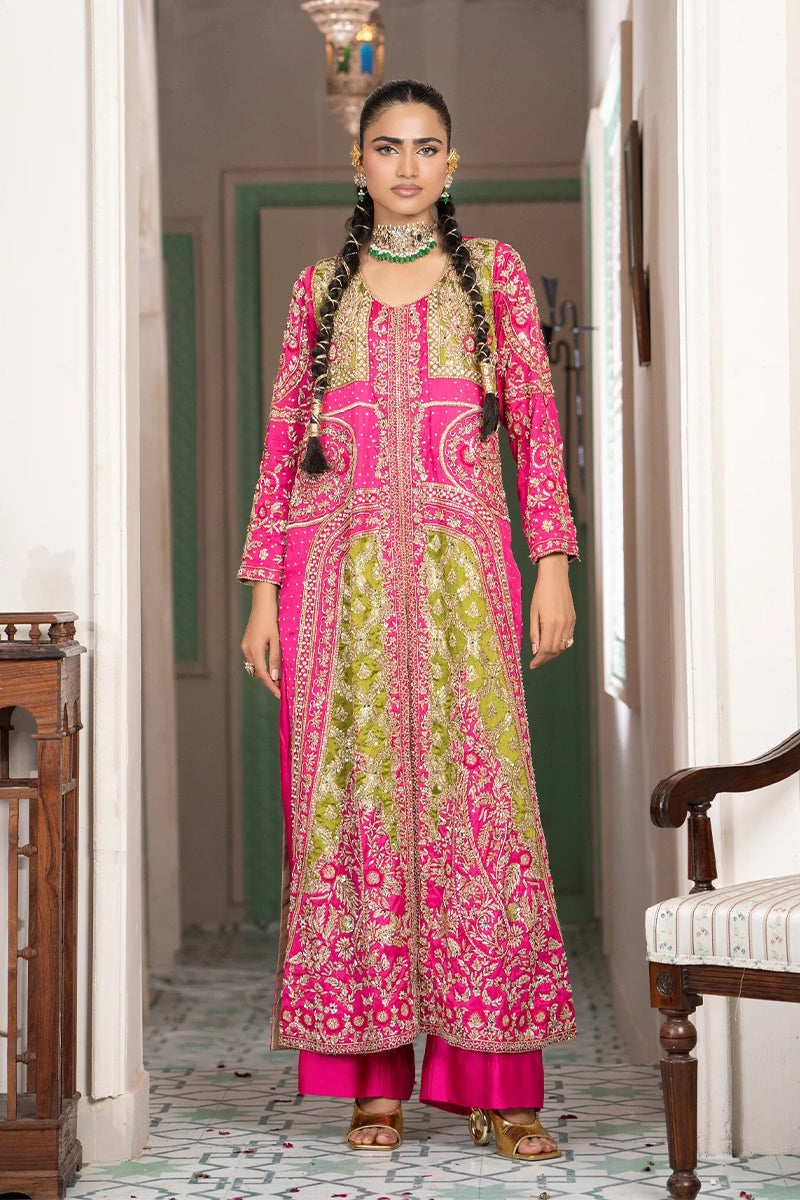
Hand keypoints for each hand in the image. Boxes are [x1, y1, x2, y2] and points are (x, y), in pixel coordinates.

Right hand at [241, 581, 281, 697]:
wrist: (262, 604)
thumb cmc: (272, 619)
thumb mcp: (277, 639)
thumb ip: (276, 659)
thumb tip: (275, 677)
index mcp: (255, 649)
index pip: (262, 674)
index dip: (271, 685)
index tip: (279, 694)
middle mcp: (247, 650)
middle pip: (257, 673)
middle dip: (268, 682)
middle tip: (281, 689)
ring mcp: (245, 646)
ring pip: (255, 667)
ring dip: (265, 675)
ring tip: (278, 681)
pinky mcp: (246, 643)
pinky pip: (254, 660)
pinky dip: (261, 666)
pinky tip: (271, 668)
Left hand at [529, 553, 574, 668]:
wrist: (555, 578)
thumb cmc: (541, 593)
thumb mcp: (533, 613)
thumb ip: (534, 633)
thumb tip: (535, 650)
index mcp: (551, 624)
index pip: (546, 650)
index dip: (539, 660)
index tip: (532, 665)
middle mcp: (563, 626)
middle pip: (555, 650)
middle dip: (546, 659)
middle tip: (536, 662)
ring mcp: (570, 623)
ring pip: (563, 646)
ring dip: (553, 653)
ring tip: (543, 655)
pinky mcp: (573, 619)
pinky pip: (568, 638)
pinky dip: (561, 645)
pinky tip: (553, 644)